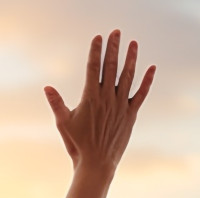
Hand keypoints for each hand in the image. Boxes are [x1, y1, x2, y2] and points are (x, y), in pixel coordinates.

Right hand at [43, 30, 155, 174]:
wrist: (97, 163)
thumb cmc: (77, 144)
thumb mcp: (63, 123)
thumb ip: (56, 103)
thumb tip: (47, 88)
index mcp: (90, 98)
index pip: (94, 68)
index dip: (96, 51)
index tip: (98, 38)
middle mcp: (107, 98)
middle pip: (111, 67)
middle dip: (114, 48)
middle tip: (116, 32)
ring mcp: (121, 105)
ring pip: (128, 76)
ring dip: (131, 58)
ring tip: (133, 43)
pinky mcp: (130, 114)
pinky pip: (141, 93)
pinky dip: (147, 80)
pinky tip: (151, 67)